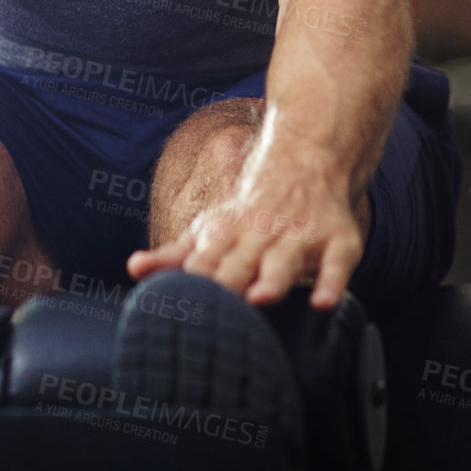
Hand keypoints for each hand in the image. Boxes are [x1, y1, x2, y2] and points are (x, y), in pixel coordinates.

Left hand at [126, 156, 369, 309]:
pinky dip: (333, 282)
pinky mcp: (338, 242)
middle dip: (227, 282)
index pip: (204, 260)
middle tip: (215, 310)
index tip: (177, 307)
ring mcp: (300, 237)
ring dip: (274, 279)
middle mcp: (261, 235)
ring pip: (286, 261)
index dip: (191, 281)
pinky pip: (337, 264)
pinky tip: (323, 303)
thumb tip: (132, 269)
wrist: (305, 160)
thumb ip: (175, 255)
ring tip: (262, 298)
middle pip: (241, 262)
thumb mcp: (212, 229)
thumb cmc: (250, 214)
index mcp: (227, 235)